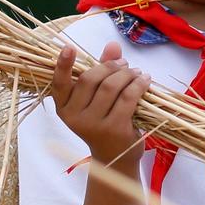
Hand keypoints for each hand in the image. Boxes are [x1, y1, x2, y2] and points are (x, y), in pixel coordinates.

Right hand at [52, 42, 150, 167]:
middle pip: (90, 79)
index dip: (63, 65)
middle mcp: (74, 116)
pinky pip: (128, 97)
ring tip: (137, 72)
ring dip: (127, 74)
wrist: (116, 159)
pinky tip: (145, 80)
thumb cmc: (105, 125)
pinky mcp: (114, 128)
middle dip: (111, 66)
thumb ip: (103, 72)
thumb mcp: (98, 101)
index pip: (59, 84)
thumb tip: (113, 46)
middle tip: (125, 64)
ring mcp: (93, 124)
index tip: (69, 47)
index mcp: (64, 108)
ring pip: (111, 86)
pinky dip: (139, 85)